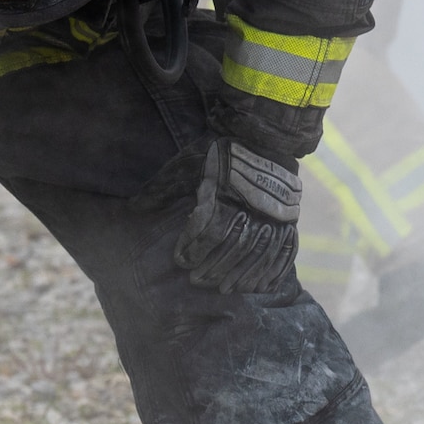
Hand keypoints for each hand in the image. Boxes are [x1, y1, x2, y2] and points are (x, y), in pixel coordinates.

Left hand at [173, 138, 300, 293]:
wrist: (260, 134)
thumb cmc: (214, 151)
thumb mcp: (184, 164)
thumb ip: (162, 188)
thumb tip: (133, 208)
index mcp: (221, 192)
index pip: (207, 229)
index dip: (193, 248)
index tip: (181, 262)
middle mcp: (250, 205)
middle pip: (233, 245)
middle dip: (214, 267)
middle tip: (198, 281)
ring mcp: (273, 214)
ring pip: (259, 251)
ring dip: (242, 274)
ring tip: (226, 289)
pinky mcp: (290, 219)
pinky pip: (286, 250)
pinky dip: (273, 270)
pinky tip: (261, 286)